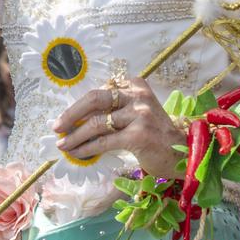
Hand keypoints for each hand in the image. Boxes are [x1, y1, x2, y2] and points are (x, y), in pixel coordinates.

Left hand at [52, 78, 182, 178]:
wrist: (183, 153)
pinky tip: (77, 154)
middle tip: (56, 126)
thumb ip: (115, 109)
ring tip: (63, 144)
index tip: (66, 117)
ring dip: (75, 135)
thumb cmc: (156, 135)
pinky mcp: (138, 136)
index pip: (100, 91)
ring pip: (96, 123)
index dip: (80, 105)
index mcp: (136, 85)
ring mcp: (139, 115)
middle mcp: (138, 96)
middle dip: (71, 114)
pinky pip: (104, 141)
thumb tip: (80, 119)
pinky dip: (86, 148)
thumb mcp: (137, 113)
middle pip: (95, 99)